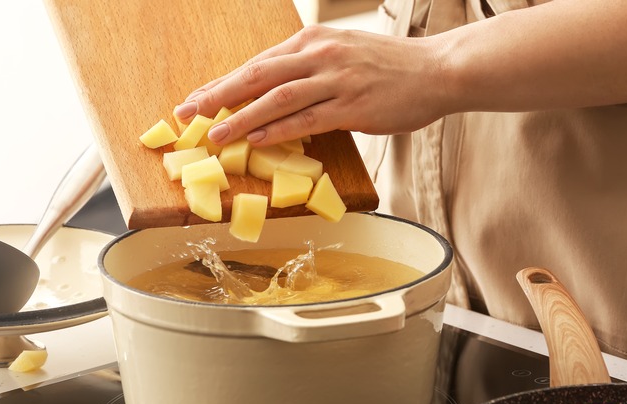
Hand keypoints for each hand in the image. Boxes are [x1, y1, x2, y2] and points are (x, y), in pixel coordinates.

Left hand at [173, 25, 448, 146]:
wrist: (437, 70)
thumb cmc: (390, 67)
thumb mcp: (343, 54)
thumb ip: (309, 69)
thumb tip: (275, 94)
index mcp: (313, 41)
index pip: (259, 63)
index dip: (223, 82)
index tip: (197, 97)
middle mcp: (320, 55)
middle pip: (258, 75)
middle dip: (218, 95)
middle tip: (189, 112)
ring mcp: (336, 79)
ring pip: (277, 97)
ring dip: (240, 116)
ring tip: (214, 134)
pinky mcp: (352, 106)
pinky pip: (307, 120)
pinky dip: (278, 130)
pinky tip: (255, 139)